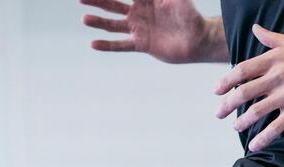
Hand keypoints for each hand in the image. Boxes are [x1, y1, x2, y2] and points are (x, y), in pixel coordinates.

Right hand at [80, 0, 210, 63]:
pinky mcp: (142, 44)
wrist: (198, 39)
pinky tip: (93, 44)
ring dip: (99, 22)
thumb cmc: (189, 14)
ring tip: (84, 18)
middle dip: (96, 0)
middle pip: (112, 4)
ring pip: (113, 24)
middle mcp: (138, 12)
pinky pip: (122, 45)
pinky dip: (108, 45)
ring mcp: (139, 29)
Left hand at [214, 25, 283, 151]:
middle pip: (244, 91)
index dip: (227, 81)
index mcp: (274, 59)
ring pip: (257, 110)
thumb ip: (272, 39)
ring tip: (235, 127)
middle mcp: (277, 76)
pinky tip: (254, 146)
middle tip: (218, 113)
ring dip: (242, 121)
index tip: (217, 90)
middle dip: (227, 104)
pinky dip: (263, 138)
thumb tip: (255, 29)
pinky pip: (276, 127)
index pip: (243, 70)